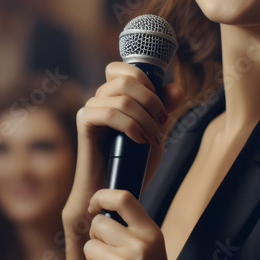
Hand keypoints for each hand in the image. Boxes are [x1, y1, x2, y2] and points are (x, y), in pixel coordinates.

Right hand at [63, 62, 182, 223]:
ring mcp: (91, 108)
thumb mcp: (156, 132)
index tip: (160, 105)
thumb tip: (176, 88)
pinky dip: (130, 125)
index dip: (145, 79)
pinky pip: (109, 113)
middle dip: (152, 100)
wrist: (114, 191)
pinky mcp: (84, 122)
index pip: (124, 68)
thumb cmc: (133, 164)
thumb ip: (164, 109)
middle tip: (161, 122)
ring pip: (122, 98)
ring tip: (152, 138)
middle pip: (127, 79)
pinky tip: (138, 140)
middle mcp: (101, 97)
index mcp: (115, 95)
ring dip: (144, 118)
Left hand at [80, 188, 182, 259]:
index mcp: (152, 234)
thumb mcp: (151, 251)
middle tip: (109, 256)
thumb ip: (132, 229)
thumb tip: (100, 207)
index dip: (102, 197)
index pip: (123, 198)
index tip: (94, 206)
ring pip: (89, 247)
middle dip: (96, 238)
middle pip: (98, 224)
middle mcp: (141, 246)